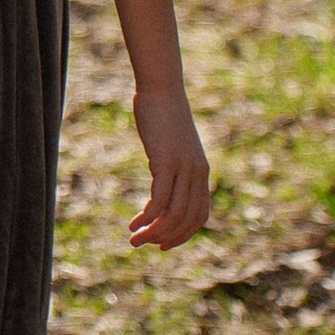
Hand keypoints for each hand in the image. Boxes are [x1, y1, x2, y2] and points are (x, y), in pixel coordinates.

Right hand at [128, 85, 210, 247]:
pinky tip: (134, 223)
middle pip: (186, 219)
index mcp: (201, 172)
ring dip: (153, 232)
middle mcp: (197, 173)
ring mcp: (183, 168)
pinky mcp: (166, 162)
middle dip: (165, 238)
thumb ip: (172, 163)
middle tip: (142, 245)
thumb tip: (163, 176)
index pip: (199, 215)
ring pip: (173, 214)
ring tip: (134, 240)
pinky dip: (147, 217)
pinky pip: (159, 200)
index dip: (183, 234)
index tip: (163, 244)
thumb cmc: (163, 114)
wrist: (162, 89)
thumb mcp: (173, 144)